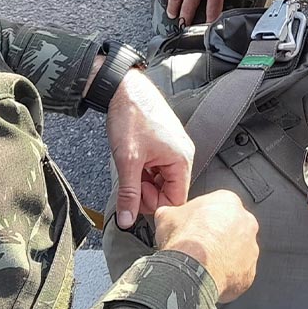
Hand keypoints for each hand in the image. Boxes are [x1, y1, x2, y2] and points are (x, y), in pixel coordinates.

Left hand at [107, 69, 193, 228]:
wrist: (124, 88)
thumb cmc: (132, 116)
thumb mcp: (128, 160)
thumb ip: (129, 193)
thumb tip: (128, 220)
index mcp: (182, 159)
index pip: (176, 199)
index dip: (154, 203)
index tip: (135, 197)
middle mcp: (183, 154)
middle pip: (170, 190)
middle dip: (147, 192)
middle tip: (130, 182)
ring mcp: (174, 148)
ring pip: (162, 179)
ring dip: (144, 181)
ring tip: (130, 168)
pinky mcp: (165, 143)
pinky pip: (158, 167)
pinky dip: (144, 170)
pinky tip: (133, 161)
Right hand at [156, 189, 259, 301]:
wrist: (192, 267)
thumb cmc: (184, 239)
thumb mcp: (167, 216)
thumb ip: (171, 212)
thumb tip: (165, 214)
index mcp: (228, 201)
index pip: (218, 208)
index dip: (203, 220)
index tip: (194, 229)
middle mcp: (246, 222)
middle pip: (232, 229)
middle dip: (218, 239)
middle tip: (199, 248)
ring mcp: (251, 248)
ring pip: (238, 253)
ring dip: (224, 258)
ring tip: (203, 266)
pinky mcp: (249, 272)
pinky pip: (238, 275)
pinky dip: (227, 278)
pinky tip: (210, 279)